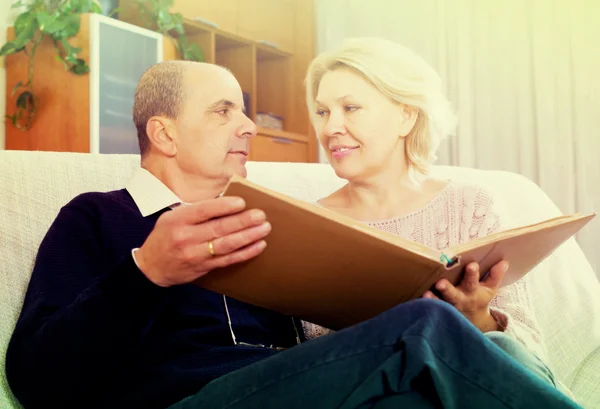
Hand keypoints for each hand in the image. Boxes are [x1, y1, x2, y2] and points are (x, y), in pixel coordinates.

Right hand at [135, 196, 270, 286]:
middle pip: (219, 228)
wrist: (151, 267)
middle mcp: (187, 237)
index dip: (224, 206)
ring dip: (248, 236)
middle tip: (261, 215)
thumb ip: (195, 211)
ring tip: (264, 228)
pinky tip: (258, 245)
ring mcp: (196, 254)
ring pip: (226, 245)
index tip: (242, 202)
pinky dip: (245, 253)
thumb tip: (224, 202)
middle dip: (243, 221)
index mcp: (178, 220)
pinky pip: (228, 260)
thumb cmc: (164, 237)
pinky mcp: (204, 267)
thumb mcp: (171, 217)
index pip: (204, 211)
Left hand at [423, 260, 508, 331]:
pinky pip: (428, 308)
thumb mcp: (490, 289)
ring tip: (425, 294)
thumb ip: (495, 276)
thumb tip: (504, 262)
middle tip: (440, 283)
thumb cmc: (478, 299)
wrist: (471, 321)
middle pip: (453, 294)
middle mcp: (459, 299)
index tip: (471, 265)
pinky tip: (416, 299)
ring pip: (439, 303)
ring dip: (432, 299)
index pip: (473, 281)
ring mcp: (447, 306)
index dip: (472, 274)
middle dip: (447, 289)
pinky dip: (422, 305)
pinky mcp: (436, 310)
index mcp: (472, 291)